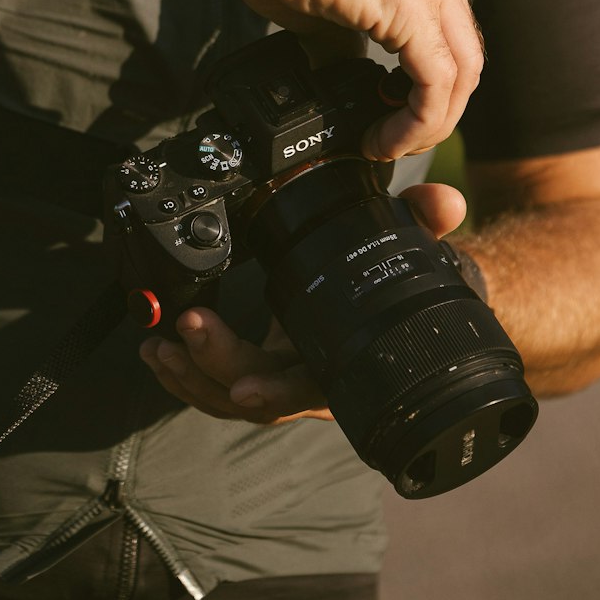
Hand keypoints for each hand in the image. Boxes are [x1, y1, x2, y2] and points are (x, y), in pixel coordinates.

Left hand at [140, 181, 466, 422]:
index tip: (244, 386)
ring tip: (155, 348)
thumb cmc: (419, 292)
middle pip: (254, 393)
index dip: (275, 391)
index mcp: (344, 365)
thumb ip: (428, 224)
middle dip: (214, 365)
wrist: (419, 320)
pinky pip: (219, 384)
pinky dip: (187, 371)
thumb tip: (444, 201)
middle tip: (184, 327)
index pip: (306, 388)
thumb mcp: (426, 254)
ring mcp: (284, 378)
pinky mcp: (262, 367)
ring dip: (189, 376)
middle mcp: (311, 381)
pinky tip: (157, 350)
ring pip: (229, 397)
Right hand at [218, 0, 483, 159]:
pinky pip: (436, 82)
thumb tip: (349, 68)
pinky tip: (383, 136)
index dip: (429, 87)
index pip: (451, 37)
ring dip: (429, 124)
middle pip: (466, 60)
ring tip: (388, 144)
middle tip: (397, 140)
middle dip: (438, 112)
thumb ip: (350, 33)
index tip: (393, 116)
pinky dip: (416, 121)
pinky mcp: (411, 7)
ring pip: (462, 75)